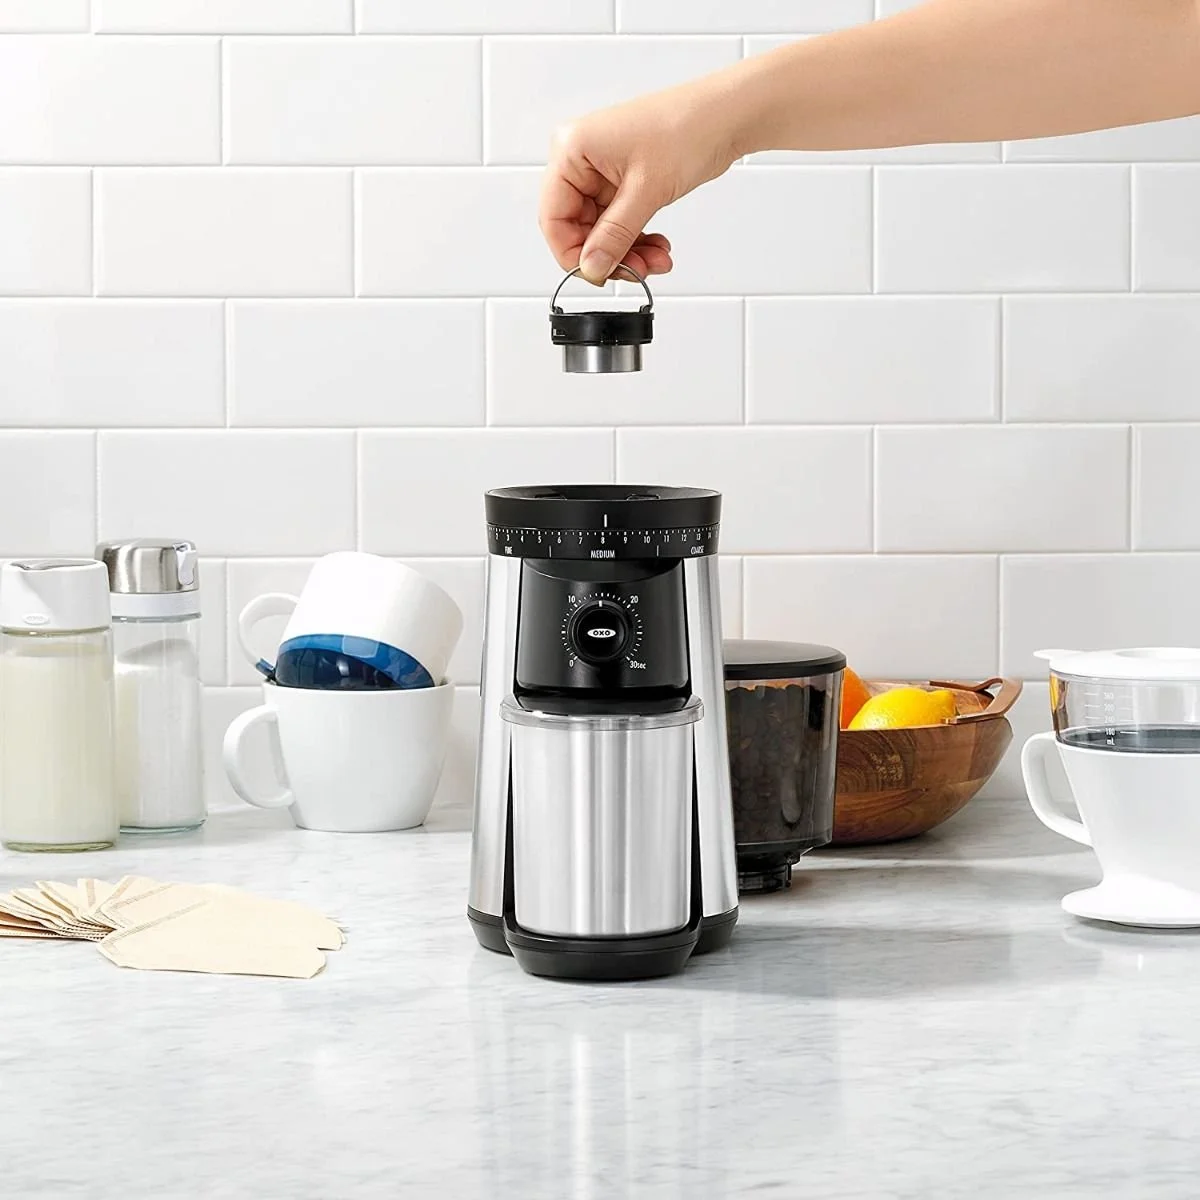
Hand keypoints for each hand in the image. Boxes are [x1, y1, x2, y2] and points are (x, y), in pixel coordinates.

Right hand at [538, 82, 741, 284]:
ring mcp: (601, 169)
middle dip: (609, 254)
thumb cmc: (687, 128)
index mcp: (572, 149)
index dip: (573, 253)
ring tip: (655, 260)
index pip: (554, 217)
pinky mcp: (622, 179)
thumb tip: (592, 267)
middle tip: (637, 270)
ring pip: (600, 229)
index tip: (599, 274)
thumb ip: (614, 235)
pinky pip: (618, 221)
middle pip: (577, 227)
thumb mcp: (646, 191)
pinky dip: (636, 239)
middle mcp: (581, 157)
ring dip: (627, 251)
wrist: (726, 115)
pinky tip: (656, 247)